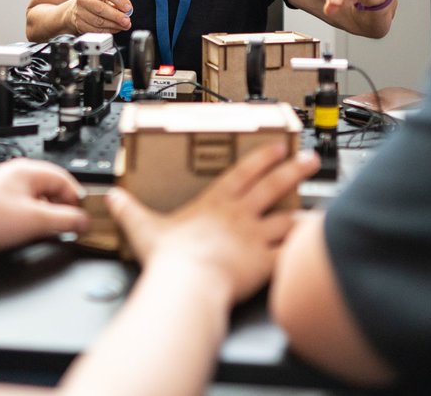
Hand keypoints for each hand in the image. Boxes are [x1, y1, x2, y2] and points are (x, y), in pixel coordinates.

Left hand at [0, 158, 89, 264]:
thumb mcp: (37, 221)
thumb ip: (67, 220)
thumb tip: (84, 221)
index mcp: (27, 170)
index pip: (65, 179)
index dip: (77, 199)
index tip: (82, 218)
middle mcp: (15, 177)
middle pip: (52, 190)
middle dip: (62, 210)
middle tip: (68, 227)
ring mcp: (5, 191)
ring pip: (38, 202)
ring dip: (46, 218)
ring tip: (48, 233)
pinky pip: (23, 212)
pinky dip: (31, 223)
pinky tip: (29, 235)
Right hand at [68, 0, 131, 34]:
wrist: (78, 9)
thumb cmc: (95, 1)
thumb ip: (116, 1)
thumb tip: (127, 11)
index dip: (119, 0)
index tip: (128, 8)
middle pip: (101, 9)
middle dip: (116, 16)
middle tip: (127, 20)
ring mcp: (80, 12)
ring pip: (99, 22)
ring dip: (114, 25)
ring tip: (124, 25)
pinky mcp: (80, 24)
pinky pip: (96, 30)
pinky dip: (108, 31)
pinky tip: (115, 28)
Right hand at [108, 143, 320, 304]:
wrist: (188, 284)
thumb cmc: (169, 258)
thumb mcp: (143, 228)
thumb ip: (129, 210)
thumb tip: (112, 197)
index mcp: (214, 203)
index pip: (243, 172)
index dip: (263, 157)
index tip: (279, 146)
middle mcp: (240, 215)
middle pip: (273, 187)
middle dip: (294, 170)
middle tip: (312, 160)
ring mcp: (255, 238)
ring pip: (289, 219)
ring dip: (305, 213)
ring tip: (319, 208)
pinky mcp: (265, 263)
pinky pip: (291, 253)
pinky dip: (304, 249)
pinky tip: (314, 247)